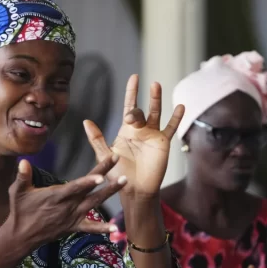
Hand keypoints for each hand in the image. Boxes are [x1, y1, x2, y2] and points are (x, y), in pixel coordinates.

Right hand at [5, 156, 125, 249]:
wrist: (21, 236)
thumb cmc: (20, 211)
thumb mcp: (17, 192)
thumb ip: (22, 176)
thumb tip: (24, 161)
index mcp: (56, 196)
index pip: (75, 187)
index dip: (88, 182)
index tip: (101, 176)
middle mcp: (67, 206)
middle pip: (90, 191)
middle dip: (106, 179)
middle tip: (119, 167)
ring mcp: (72, 217)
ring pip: (95, 204)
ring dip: (110, 193)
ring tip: (124, 182)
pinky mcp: (73, 226)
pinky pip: (90, 228)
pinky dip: (102, 228)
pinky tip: (116, 228)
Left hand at [84, 74, 183, 198]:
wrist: (134, 190)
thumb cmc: (118, 174)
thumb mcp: (105, 156)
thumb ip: (97, 139)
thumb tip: (86, 121)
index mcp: (126, 130)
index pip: (129, 106)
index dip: (131, 91)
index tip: (134, 77)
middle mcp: (140, 129)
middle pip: (141, 110)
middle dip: (137, 108)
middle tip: (132, 117)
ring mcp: (152, 135)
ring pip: (156, 113)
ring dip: (156, 99)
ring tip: (156, 85)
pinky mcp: (163, 143)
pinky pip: (171, 129)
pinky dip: (176, 118)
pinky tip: (181, 107)